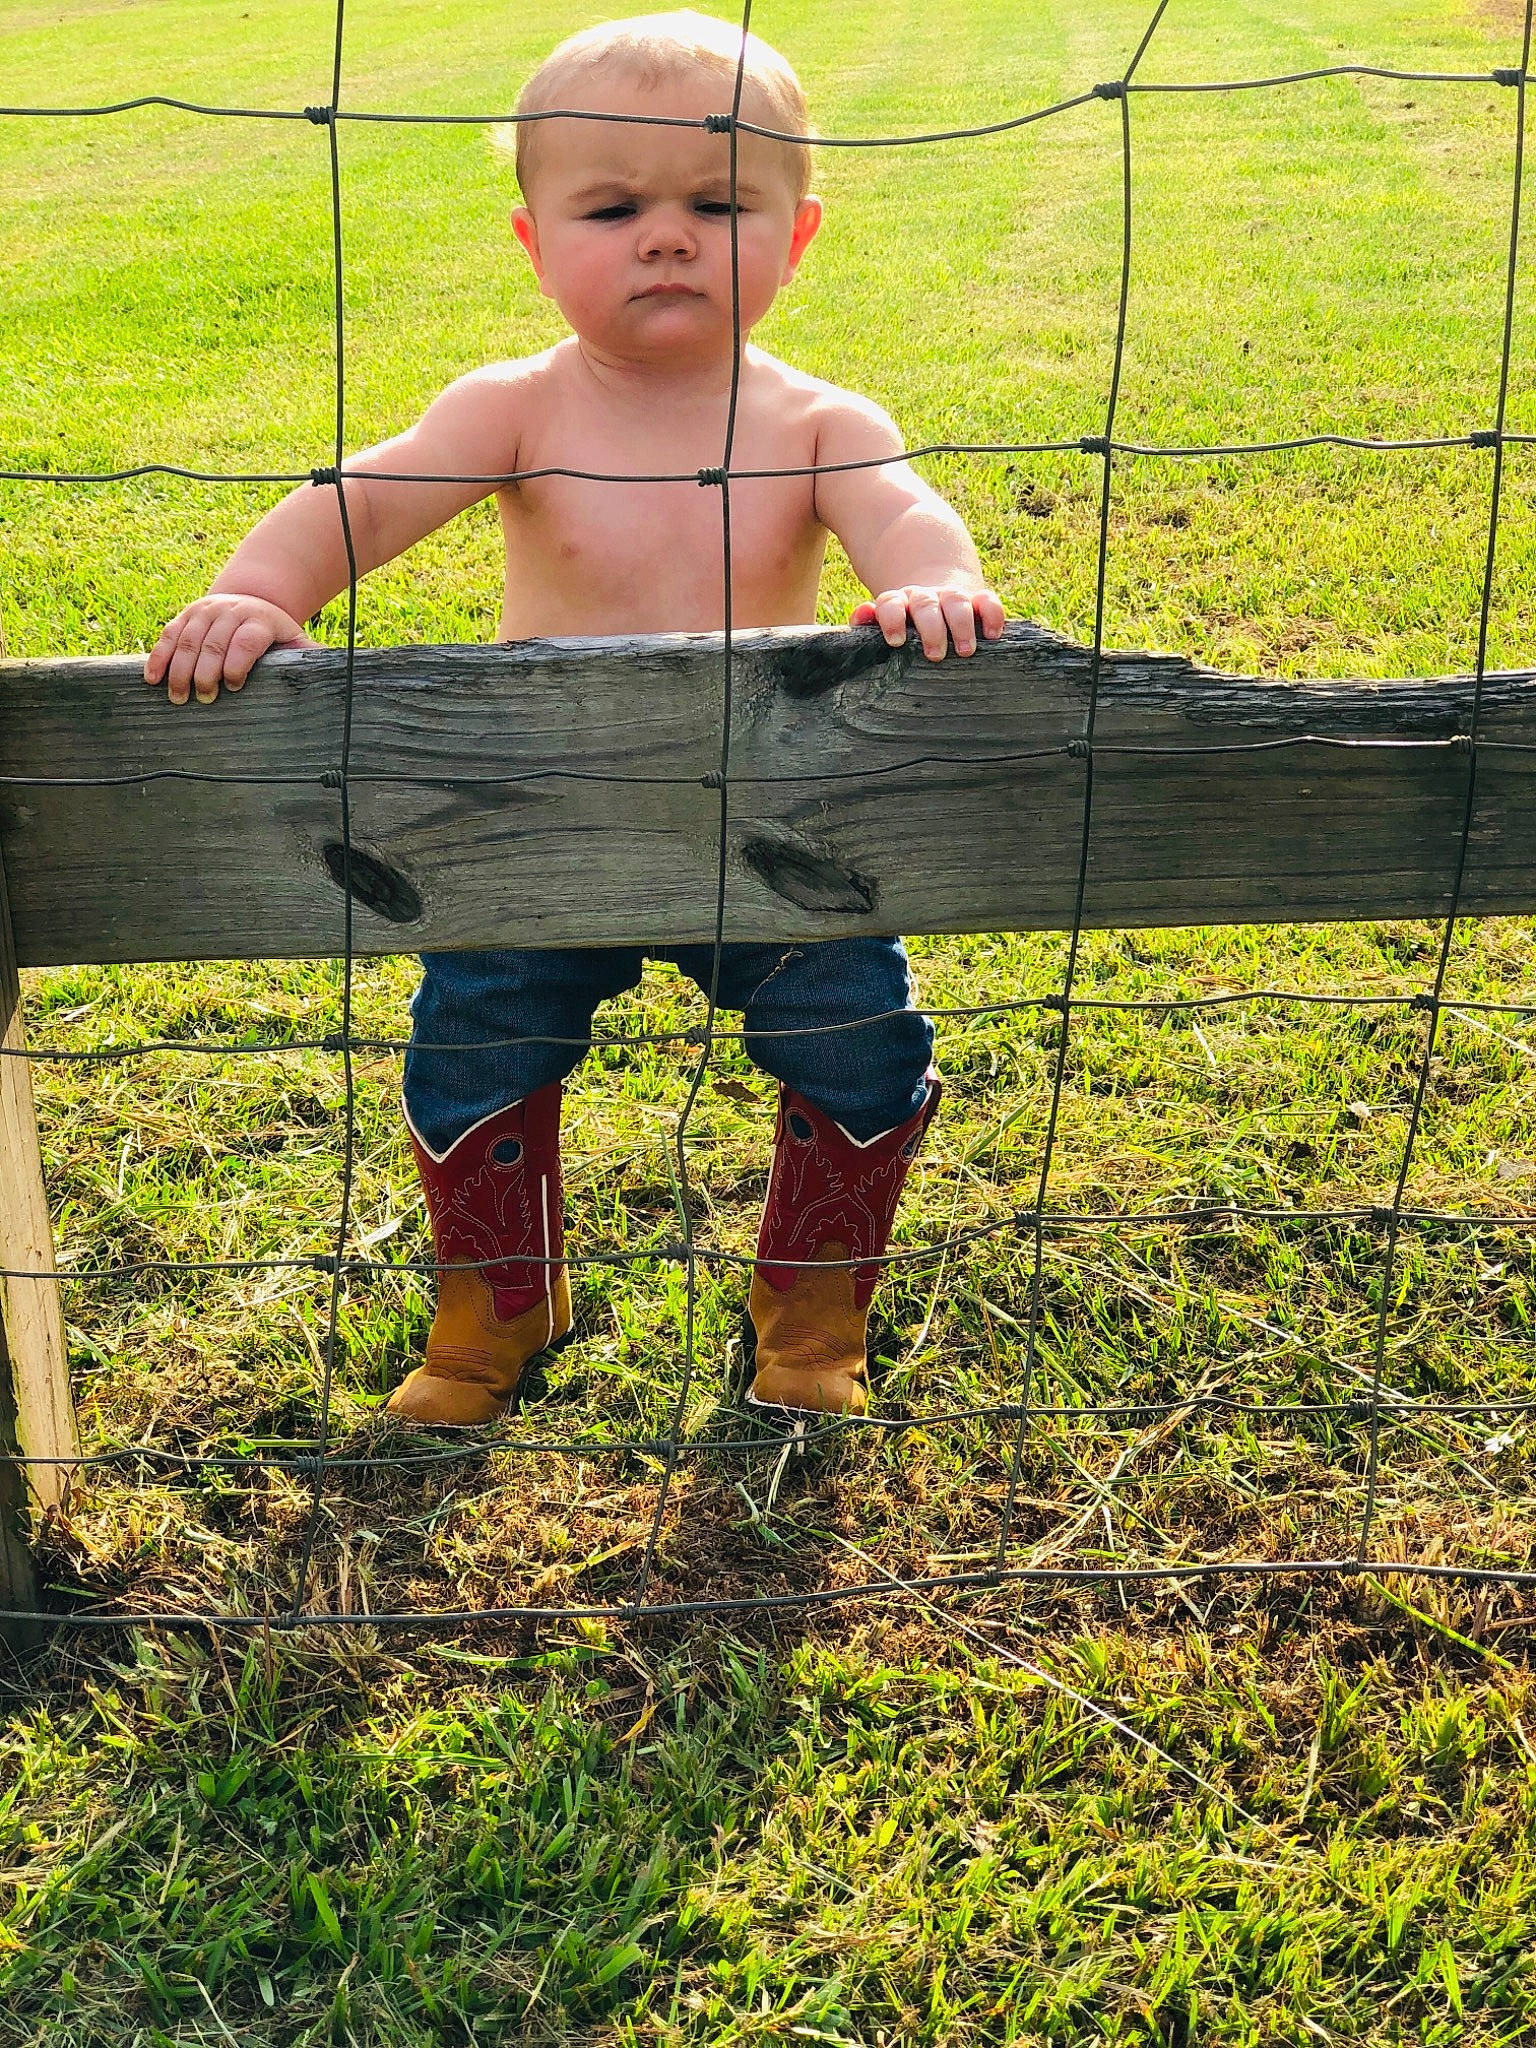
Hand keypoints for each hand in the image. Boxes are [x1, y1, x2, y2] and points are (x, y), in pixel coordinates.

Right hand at [144, 593, 312, 703]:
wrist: (253, 600)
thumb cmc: (275, 633)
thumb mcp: (295, 640)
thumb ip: (309, 656)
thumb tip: (333, 675)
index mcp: (259, 620)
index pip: (246, 641)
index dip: (237, 664)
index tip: (233, 687)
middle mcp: (230, 611)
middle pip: (213, 643)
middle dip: (206, 673)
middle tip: (204, 699)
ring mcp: (205, 611)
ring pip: (188, 640)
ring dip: (180, 670)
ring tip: (179, 698)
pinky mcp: (186, 615)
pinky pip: (168, 635)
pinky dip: (159, 657)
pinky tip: (153, 678)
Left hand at [850, 584, 1005, 660]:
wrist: (937, 602)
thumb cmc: (907, 629)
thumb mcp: (887, 627)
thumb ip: (869, 623)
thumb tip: (861, 615)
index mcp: (898, 604)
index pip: (890, 604)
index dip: (892, 618)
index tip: (896, 641)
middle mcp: (925, 598)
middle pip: (926, 605)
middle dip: (931, 628)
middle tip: (935, 655)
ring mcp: (952, 597)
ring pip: (957, 601)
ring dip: (962, 624)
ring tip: (966, 651)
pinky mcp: (978, 600)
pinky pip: (988, 600)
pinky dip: (992, 615)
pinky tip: (993, 635)